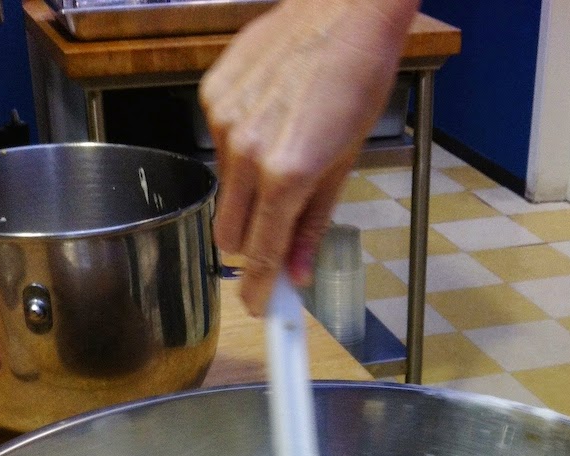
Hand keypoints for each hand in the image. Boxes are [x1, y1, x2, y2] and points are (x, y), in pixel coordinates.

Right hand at [199, 0, 419, 313]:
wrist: (344, 9)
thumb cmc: (357, 80)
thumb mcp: (345, 163)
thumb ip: (314, 223)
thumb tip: (298, 273)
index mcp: (287, 173)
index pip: (262, 254)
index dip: (261, 290)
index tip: (261, 310)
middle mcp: (247, 150)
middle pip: (230, 234)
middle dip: (252, 245)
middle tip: (278, 236)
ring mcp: (224, 121)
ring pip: (225, 193)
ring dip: (248, 195)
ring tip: (285, 156)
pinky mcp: (212, 96)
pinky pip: (219, 148)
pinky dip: (240, 151)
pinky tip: (270, 121)